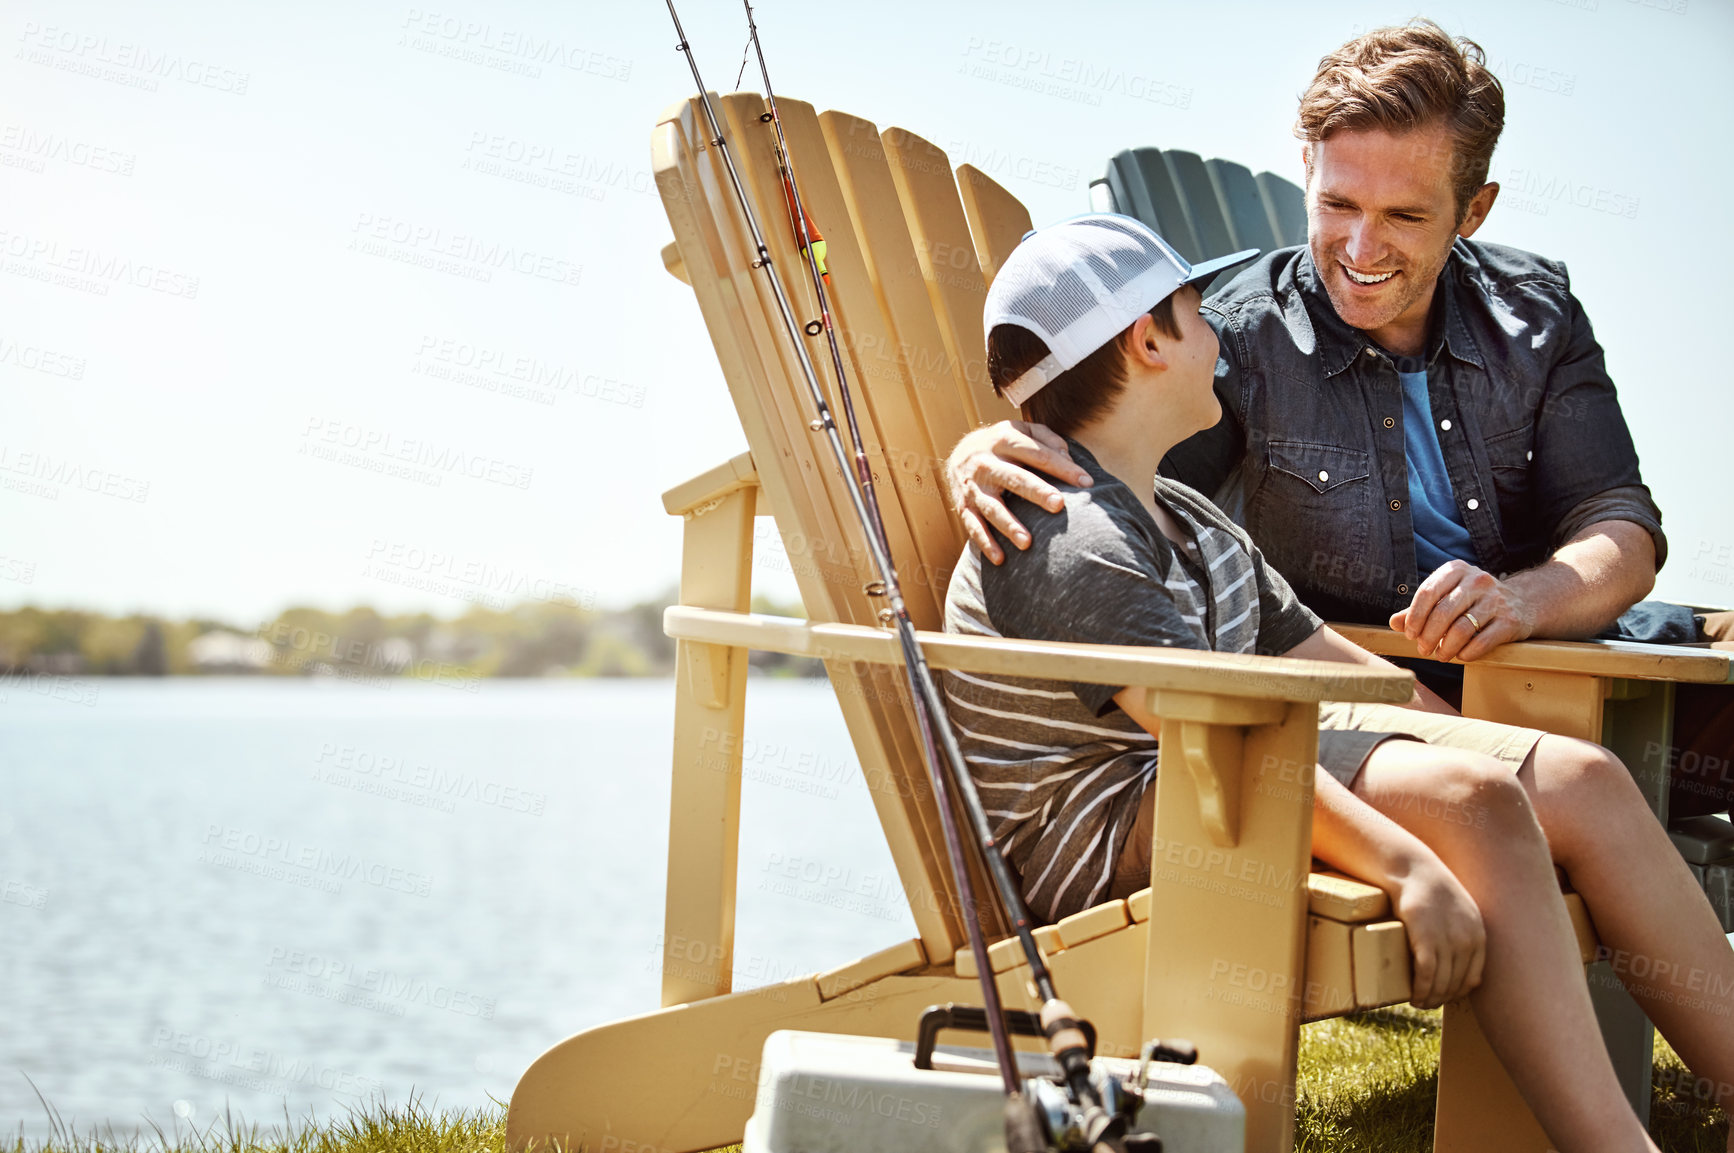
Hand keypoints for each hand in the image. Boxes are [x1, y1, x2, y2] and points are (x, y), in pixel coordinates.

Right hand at [944, 420, 1088, 563]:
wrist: (959, 452)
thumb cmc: (1004, 444)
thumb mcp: (1023, 430)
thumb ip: (1048, 440)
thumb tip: (1069, 461)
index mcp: (1004, 440)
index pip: (1038, 455)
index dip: (1063, 468)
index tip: (1087, 483)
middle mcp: (986, 462)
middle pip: (1015, 479)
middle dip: (1036, 492)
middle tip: (1058, 505)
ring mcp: (974, 486)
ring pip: (992, 507)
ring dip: (1008, 525)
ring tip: (1027, 543)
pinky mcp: (963, 506)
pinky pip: (973, 526)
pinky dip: (985, 543)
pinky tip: (1000, 559)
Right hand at [1388, 853, 1485, 1008]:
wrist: (1414, 870)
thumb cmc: (1432, 891)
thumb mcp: (1459, 913)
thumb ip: (1465, 938)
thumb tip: (1468, 970)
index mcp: (1478, 936)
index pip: (1471, 979)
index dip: (1456, 993)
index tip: (1442, 996)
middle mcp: (1466, 940)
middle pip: (1455, 984)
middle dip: (1440, 999)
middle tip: (1426, 1004)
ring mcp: (1447, 940)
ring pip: (1440, 983)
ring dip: (1428, 998)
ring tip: (1417, 1002)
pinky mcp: (1425, 938)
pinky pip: (1425, 975)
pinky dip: (1419, 990)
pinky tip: (1412, 996)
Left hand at [1389, 559, 1533, 661]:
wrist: (1521, 603)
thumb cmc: (1473, 601)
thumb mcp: (1447, 597)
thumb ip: (1420, 609)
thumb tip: (1394, 622)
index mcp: (1456, 570)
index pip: (1427, 592)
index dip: (1414, 617)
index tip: (1410, 634)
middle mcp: (1477, 580)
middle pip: (1443, 612)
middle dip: (1428, 636)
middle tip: (1423, 650)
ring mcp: (1496, 599)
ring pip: (1461, 629)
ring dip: (1446, 648)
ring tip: (1440, 656)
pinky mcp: (1510, 620)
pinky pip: (1482, 641)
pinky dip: (1467, 653)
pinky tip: (1461, 656)